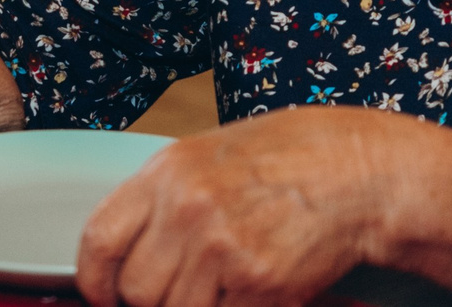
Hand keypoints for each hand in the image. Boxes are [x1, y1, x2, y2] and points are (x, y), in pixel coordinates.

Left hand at [77, 106, 415, 306]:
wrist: (355, 171)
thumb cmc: (287, 160)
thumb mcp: (208, 158)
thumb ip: (164, 201)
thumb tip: (128, 253)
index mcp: (166, 172)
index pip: (99, 239)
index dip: (95, 281)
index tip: (104, 295)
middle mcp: (187, 208)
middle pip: (138, 289)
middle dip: (155, 301)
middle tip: (183, 290)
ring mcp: (223, 246)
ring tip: (225, 286)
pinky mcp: (260, 282)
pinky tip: (256, 291)